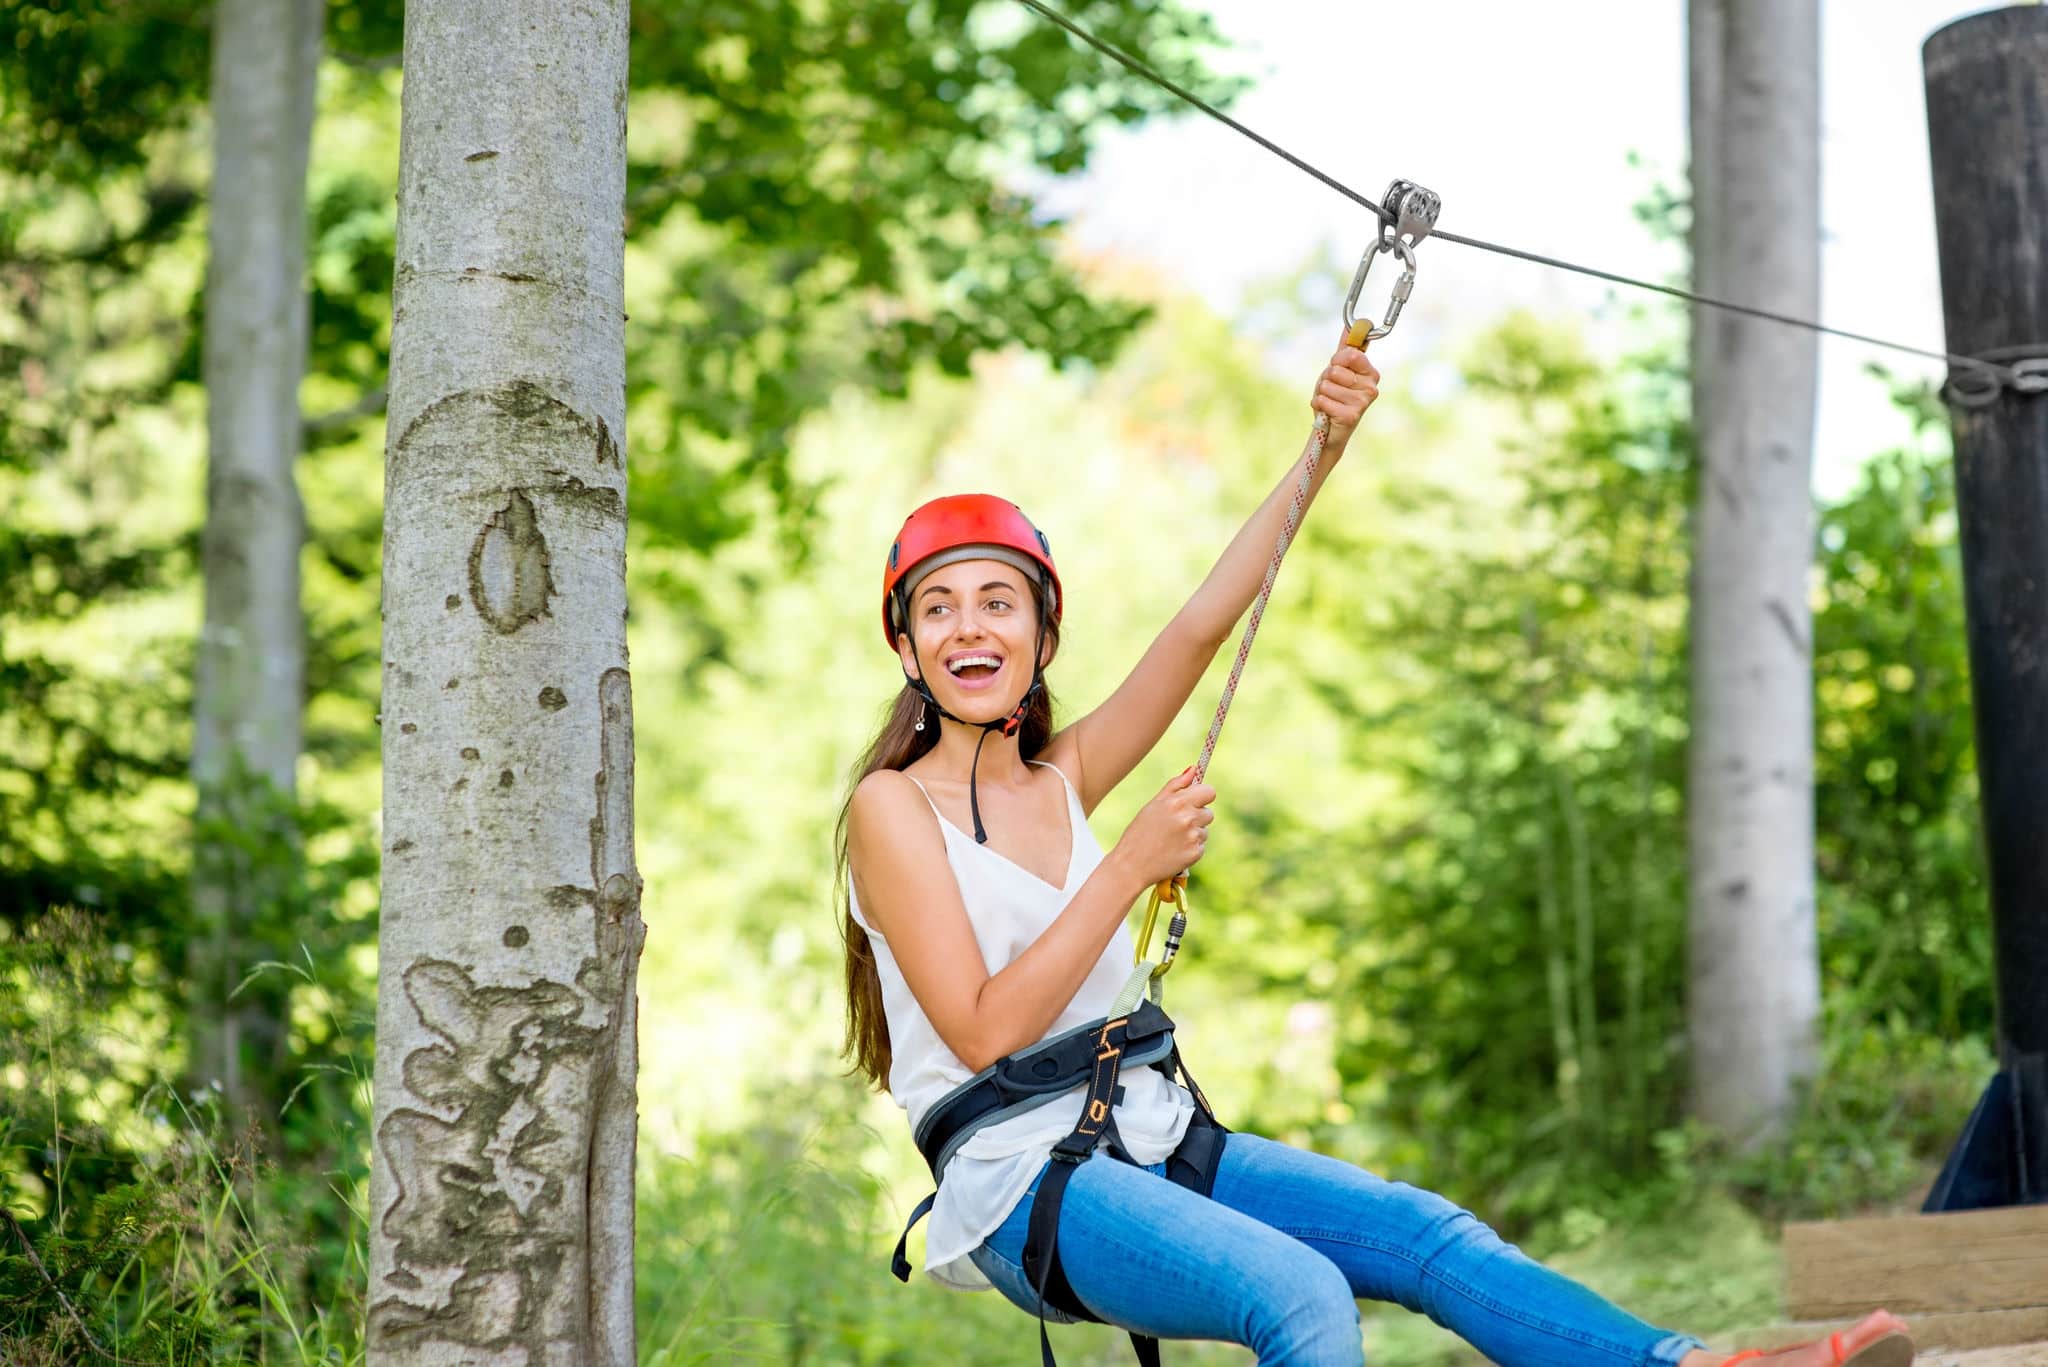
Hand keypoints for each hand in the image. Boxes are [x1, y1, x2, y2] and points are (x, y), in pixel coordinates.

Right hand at [1112, 766, 1216, 886]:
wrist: (1131, 865)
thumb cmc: (1139, 832)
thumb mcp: (1154, 805)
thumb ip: (1175, 785)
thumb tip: (1193, 769)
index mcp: (1177, 802)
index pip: (1209, 791)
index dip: (1202, 796)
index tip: (1193, 802)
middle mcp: (1188, 818)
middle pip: (1209, 812)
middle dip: (1197, 817)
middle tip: (1176, 825)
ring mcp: (1193, 837)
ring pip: (1204, 830)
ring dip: (1193, 833)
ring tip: (1171, 840)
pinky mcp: (1195, 853)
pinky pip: (1201, 846)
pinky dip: (1190, 848)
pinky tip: (1174, 851)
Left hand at [1310, 335, 1379, 450]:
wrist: (1330, 427)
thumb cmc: (1336, 396)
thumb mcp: (1339, 370)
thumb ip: (1345, 349)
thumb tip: (1350, 326)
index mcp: (1371, 373)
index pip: (1350, 354)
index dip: (1336, 360)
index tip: (1337, 368)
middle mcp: (1371, 387)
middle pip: (1335, 370)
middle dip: (1326, 379)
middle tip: (1333, 390)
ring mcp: (1363, 402)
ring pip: (1327, 385)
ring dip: (1321, 393)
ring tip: (1330, 401)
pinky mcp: (1351, 416)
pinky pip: (1323, 400)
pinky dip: (1319, 405)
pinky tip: (1326, 411)